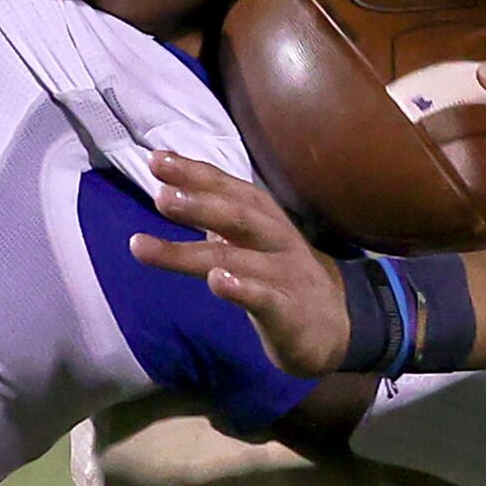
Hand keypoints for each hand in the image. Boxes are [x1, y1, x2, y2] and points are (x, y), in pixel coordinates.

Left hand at [130, 151, 350, 376]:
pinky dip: (242, 289)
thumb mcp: (248, 240)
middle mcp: (276, 238)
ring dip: (193, 252)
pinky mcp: (290, 312)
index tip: (156, 159)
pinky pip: (265, 299)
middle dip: (199, 203)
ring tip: (153, 246)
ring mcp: (285, 274)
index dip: (195, 173)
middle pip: (237, 215)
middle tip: (160, 196)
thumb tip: (171, 187)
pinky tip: (218, 283)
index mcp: (263, 217)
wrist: (333, 326)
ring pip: (237, 259)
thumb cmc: (277, 275)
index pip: (228, 188)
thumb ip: (216, 215)